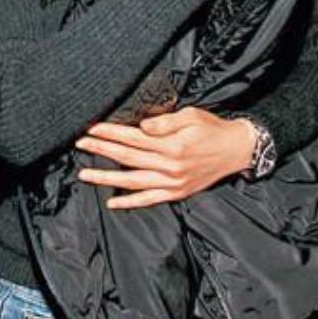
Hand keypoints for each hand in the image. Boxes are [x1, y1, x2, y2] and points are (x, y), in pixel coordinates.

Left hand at [75, 107, 255, 207]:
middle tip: (80, 144)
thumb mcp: (192, 116)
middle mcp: (170, 166)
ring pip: (133, 181)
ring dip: (106, 178)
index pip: (133, 138)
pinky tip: (112, 202)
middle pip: (128, 158)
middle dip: (102, 150)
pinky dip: (130, 202)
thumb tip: (141, 127)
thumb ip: (165, 122)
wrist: (237, 150)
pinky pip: (149, 199)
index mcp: (172, 145)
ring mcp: (172, 183)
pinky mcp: (177, 192)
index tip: (91, 128)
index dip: (110, 133)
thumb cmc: (213, 129)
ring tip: (85, 174)